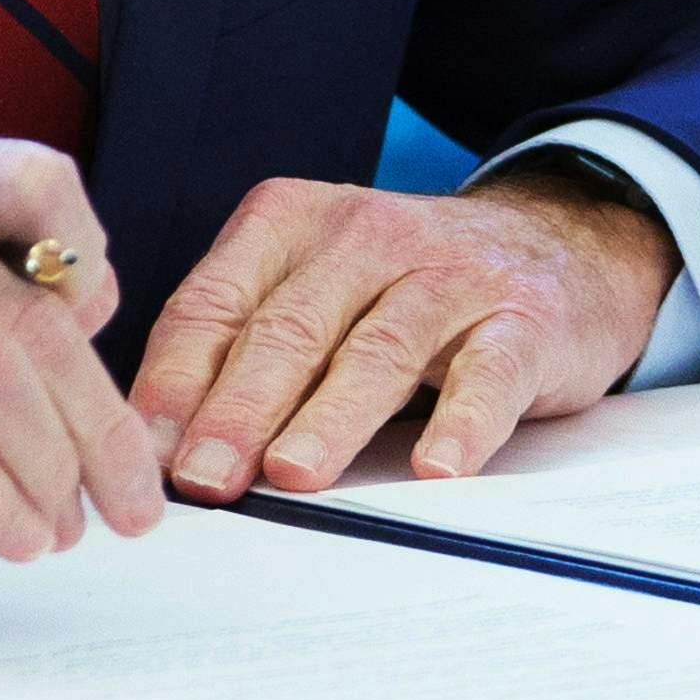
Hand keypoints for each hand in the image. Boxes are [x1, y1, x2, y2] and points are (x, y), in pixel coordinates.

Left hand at [133, 167, 676, 502]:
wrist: (555, 243)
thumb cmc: (404, 285)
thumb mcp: (313, 290)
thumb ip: (238, 350)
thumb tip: (159, 444)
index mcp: (290, 222)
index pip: (214, 305)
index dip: (175, 382)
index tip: (144, 451)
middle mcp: (366, 237)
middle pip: (288, 331)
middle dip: (238, 409)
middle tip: (203, 477)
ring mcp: (448, 276)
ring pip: (377, 351)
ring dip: (329, 418)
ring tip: (290, 475)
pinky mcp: (523, 320)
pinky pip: (488, 373)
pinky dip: (463, 422)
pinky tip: (436, 466)